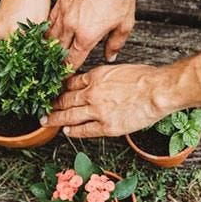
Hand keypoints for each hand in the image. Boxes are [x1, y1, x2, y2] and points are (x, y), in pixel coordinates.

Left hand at [41, 64, 168, 136]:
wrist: (157, 90)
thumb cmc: (145, 78)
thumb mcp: (118, 70)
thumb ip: (104, 77)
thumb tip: (96, 82)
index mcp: (95, 76)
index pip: (70, 83)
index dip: (60, 88)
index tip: (54, 92)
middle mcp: (92, 93)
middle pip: (65, 99)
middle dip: (53, 104)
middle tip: (43, 107)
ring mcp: (97, 111)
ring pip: (69, 115)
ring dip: (56, 118)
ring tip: (46, 121)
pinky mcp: (106, 126)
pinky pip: (84, 130)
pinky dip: (73, 131)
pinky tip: (66, 131)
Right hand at [48, 0, 134, 68]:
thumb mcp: (124, 24)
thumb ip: (115, 44)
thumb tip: (109, 57)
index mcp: (87, 35)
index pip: (72, 61)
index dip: (67, 72)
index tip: (63, 79)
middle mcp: (71, 26)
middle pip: (58, 52)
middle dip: (55, 64)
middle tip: (52, 72)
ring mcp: (63, 13)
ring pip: (50, 37)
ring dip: (49, 48)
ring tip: (47, 57)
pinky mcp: (60, 2)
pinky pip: (49, 21)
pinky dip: (47, 31)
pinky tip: (48, 37)